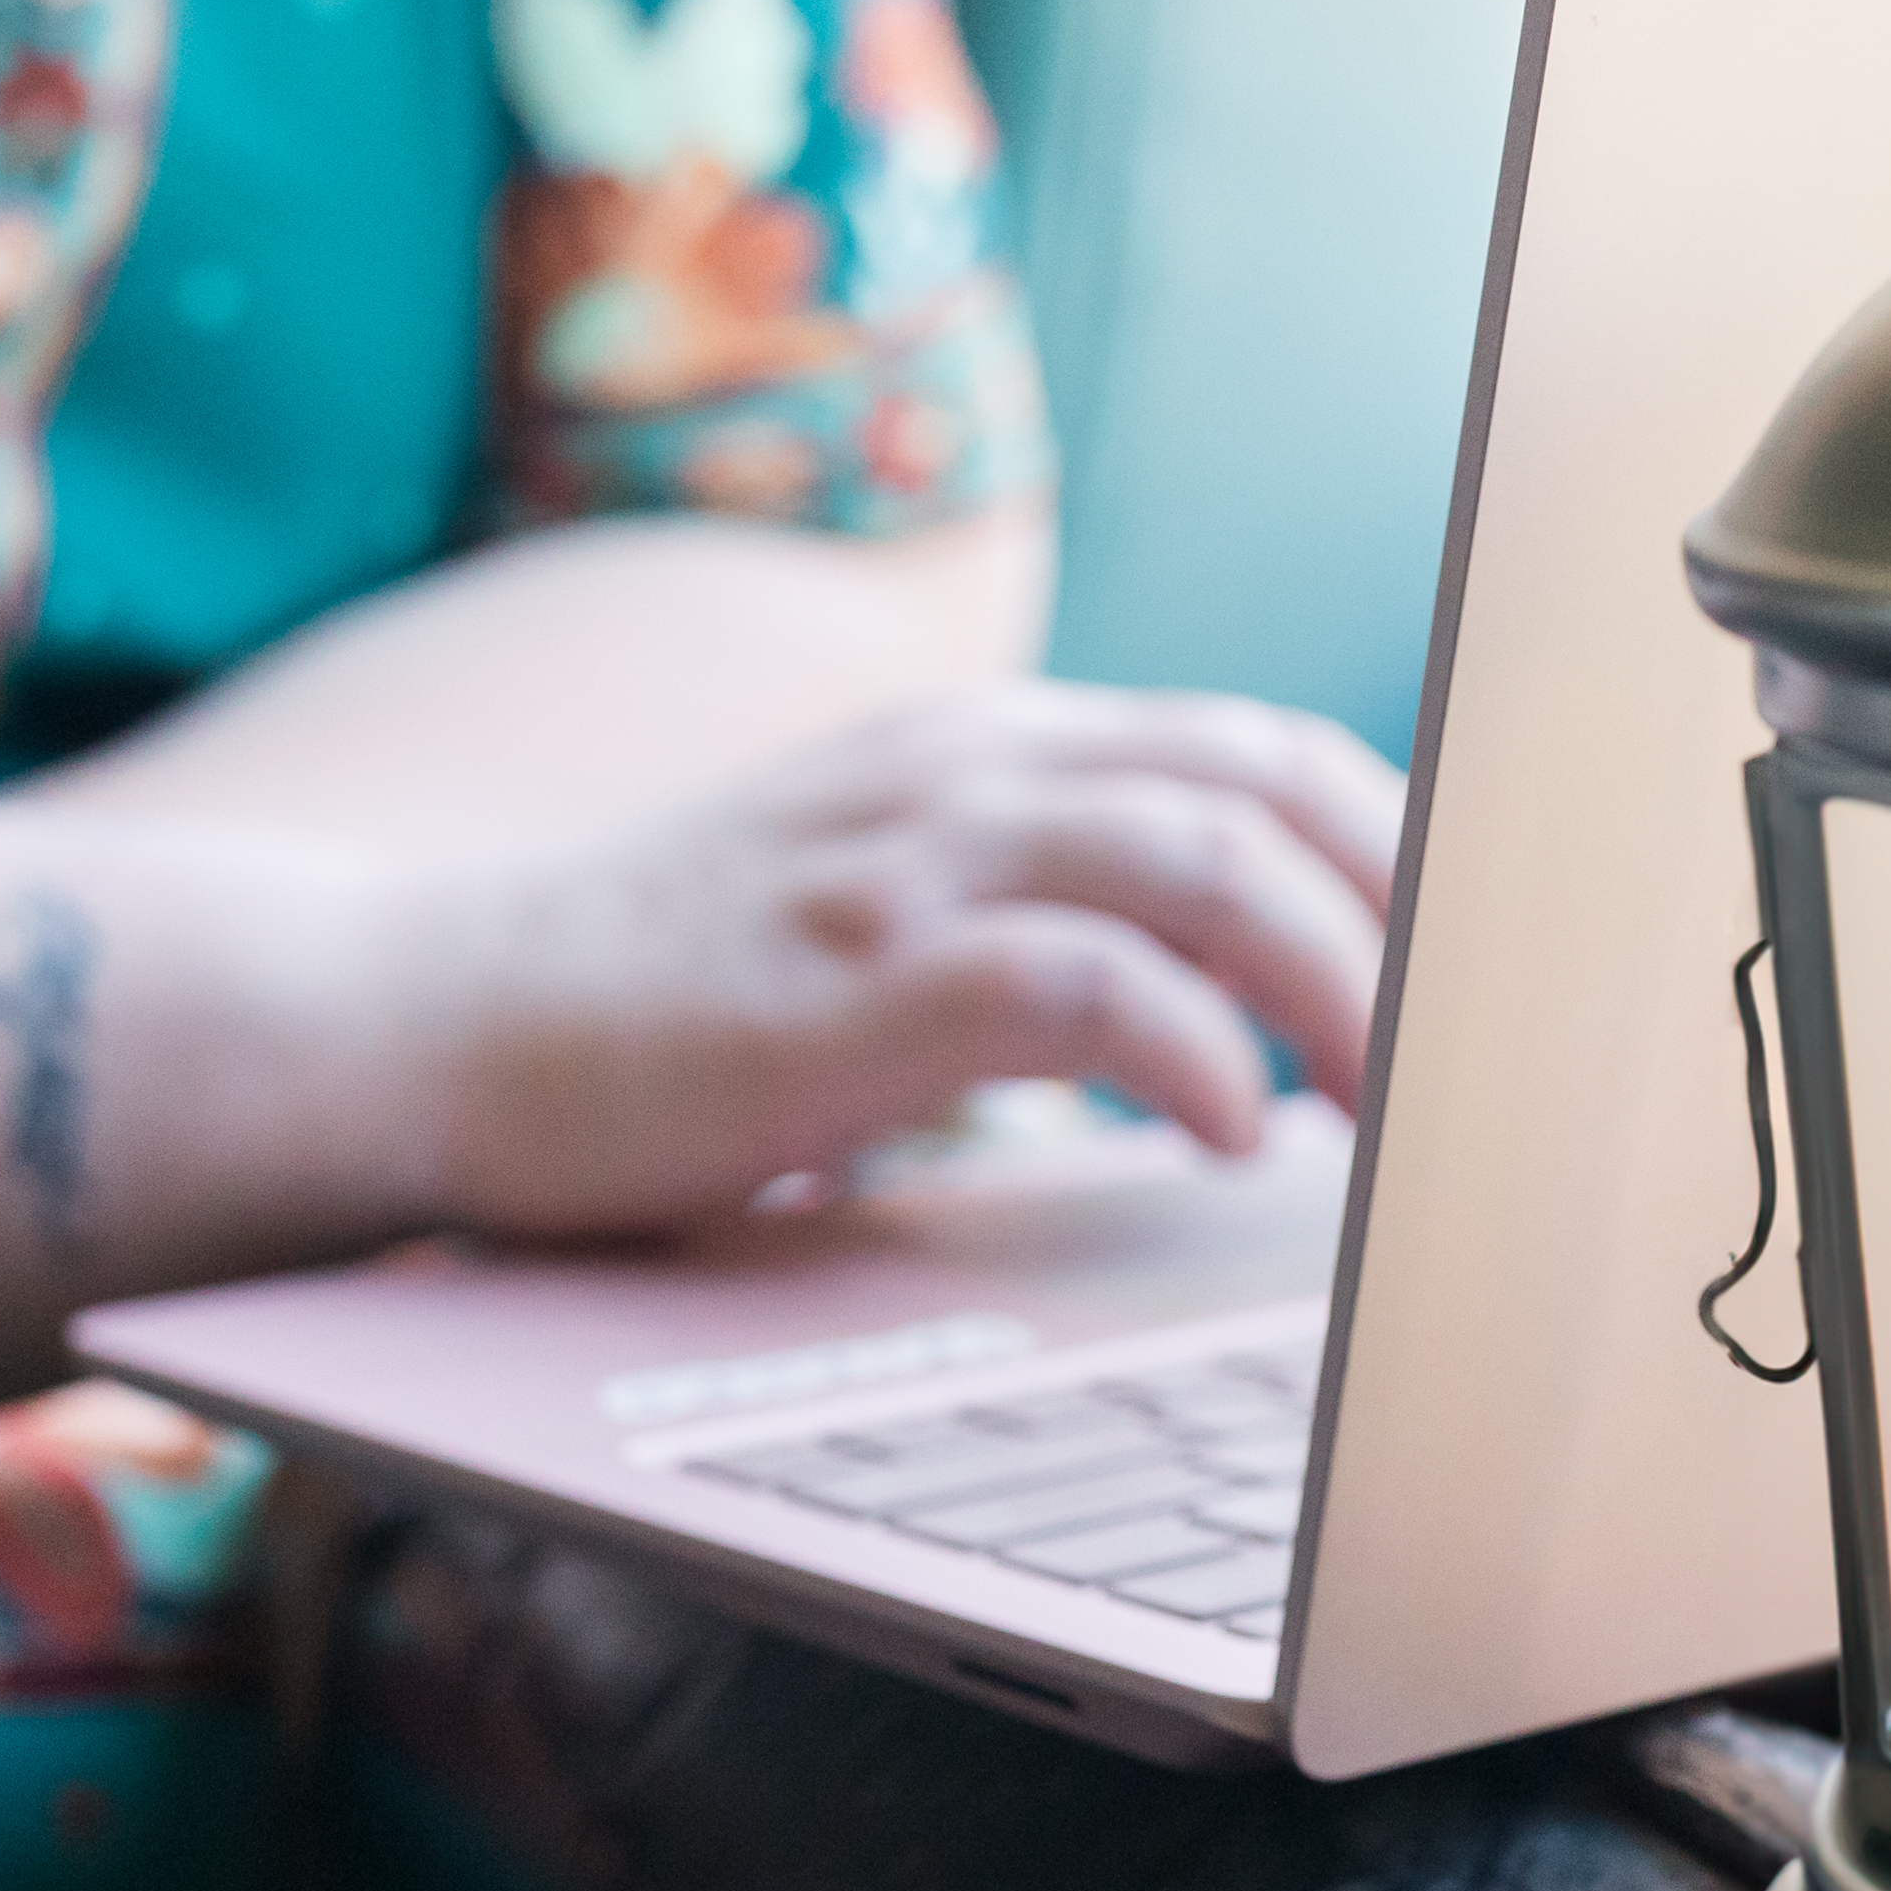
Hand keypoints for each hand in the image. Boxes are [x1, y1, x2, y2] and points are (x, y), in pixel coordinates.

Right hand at [425, 681, 1405, 1236]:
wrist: (421, 1024)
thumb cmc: (651, 1012)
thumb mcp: (862, 918)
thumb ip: (1014, 928)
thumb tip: (1210, 1036)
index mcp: (980, 753)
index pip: (1253, 751)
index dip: (1392, 850)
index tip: (1464, 974)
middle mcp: (964, 773)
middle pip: (1270, 785)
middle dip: (1404, 913)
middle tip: (1468, 1060)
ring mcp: (908, 860)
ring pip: (1212, 864)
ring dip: (1338, 991)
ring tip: (1390, 1121)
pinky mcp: (857, 973)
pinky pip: (1089, 982)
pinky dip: (1194, 1054)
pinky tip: (1228, 1138)